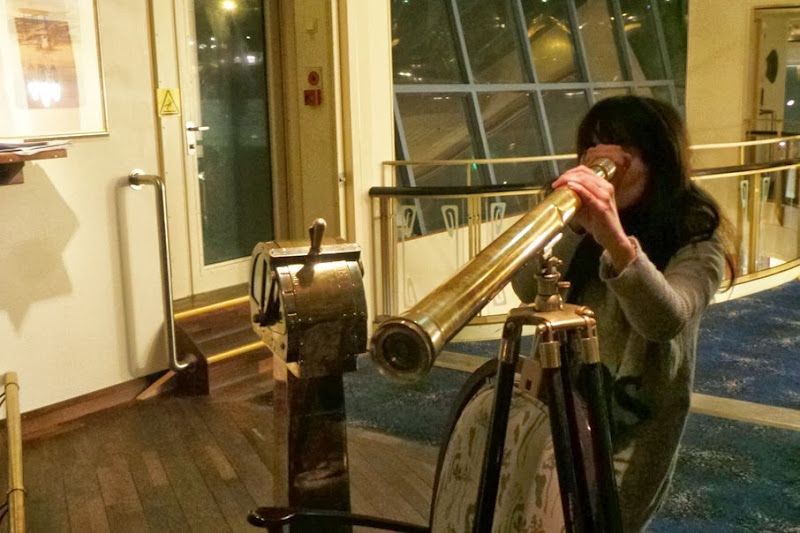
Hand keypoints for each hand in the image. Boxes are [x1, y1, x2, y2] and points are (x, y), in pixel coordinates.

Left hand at [552, 145, 637, 272]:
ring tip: (558, 185)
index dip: (570, 172)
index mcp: (603, 185)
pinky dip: (578, 189)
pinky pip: (588, 194)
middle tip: (555, 184)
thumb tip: (560, 193)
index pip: (585, 171)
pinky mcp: (602, 207)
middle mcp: (606, 187)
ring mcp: (605, 196)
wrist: (611, 237)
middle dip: (566, 176)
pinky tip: (569, 187)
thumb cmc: (598, 223)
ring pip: (585, 181)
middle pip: (584, 174)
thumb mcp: (585, 207)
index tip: (558, 180)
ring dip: (569, 181)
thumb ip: (576, 198)